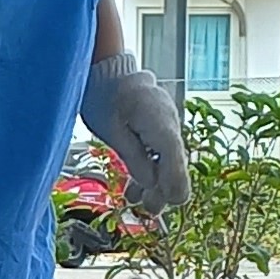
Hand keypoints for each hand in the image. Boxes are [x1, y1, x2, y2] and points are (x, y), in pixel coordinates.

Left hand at [81, 55, 188, 212]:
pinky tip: (137, 187)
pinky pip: (161, 152)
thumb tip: (150, 183)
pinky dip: (152, 169)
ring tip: (139, 202)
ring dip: (156, 182)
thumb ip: (133, 157)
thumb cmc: (104, 95)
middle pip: (175, 164)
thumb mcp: (111, 130)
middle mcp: (169, 123)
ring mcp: (167, 123)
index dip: (174, 183)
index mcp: (158, 122)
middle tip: (149, 210)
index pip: (175, 159)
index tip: (170, 202)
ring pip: (169, 161)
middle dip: (163, 189)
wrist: (105, 69)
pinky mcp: (159, 126)